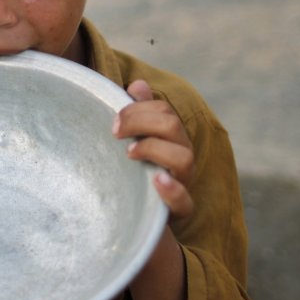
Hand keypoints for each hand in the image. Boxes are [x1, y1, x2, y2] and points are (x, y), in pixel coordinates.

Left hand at [113, 79, 194, 218]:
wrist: (136, 215)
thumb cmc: (134, 170)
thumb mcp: (135, 141)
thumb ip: (138, 112)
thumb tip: (138, 84)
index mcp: (172, 138)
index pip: (164, 111)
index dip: (139, 109)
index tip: (115, 119)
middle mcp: (181, 156)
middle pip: (172, 126)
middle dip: (141, 122)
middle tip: (115, 132)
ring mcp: (182, 182)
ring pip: (184, 157)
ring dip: (154, 149)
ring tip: (130, 153)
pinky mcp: (178, 210)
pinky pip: (185, 202)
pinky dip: (172, 190)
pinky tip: (155, 180)